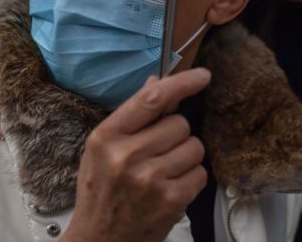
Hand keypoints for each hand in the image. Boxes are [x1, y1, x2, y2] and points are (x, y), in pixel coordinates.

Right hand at [61, 68, 210, 241]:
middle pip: (180, 124)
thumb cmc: (100, 191)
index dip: (182, 83)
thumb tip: (157, 82)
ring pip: (194, 147)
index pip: (151, 99)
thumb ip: (131, 116)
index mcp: (106, 137)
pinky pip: (200, 173)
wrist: (98, 241)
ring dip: (185, 157)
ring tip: (164, 171)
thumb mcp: (102, 149)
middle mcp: (126, 156)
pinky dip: (191, 179)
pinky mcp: (171, 200)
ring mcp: (150, 179)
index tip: (202, 76)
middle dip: (176, 135)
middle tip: (158, 152)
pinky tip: (171, 187)